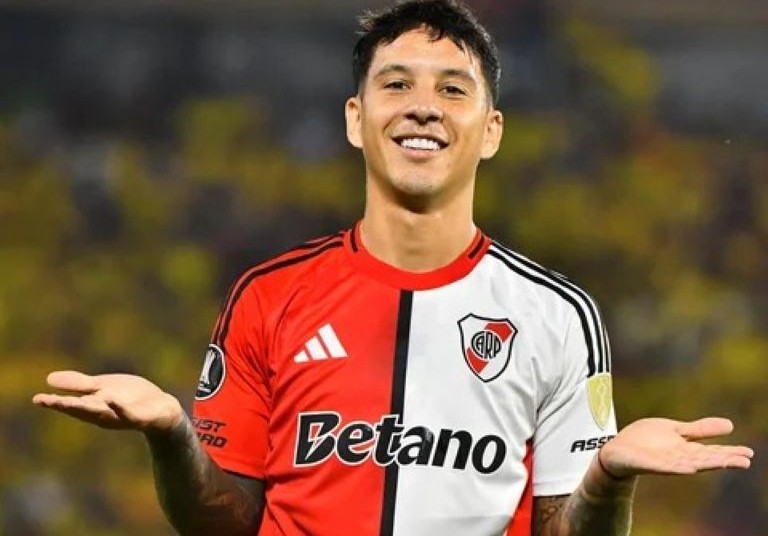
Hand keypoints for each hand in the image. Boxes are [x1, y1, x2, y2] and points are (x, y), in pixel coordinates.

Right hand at [32, 370, 183, 433]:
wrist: (161, 410)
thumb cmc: (130, 398)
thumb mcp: (103, 387)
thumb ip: (78, 385)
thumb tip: (48, 379)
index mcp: (94, 405)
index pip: (71, 403)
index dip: (55, 402)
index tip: (37, 399)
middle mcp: (104, 412)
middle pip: (82, 409)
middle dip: (64, 406)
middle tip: (44, 401)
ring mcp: (120, 415)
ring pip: (101, 412)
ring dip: (85, 408)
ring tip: (67, 402)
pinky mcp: (139, 417)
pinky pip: (128, 413)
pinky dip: (119, 408)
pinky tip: (111, 400)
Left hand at [599, 417, 753, 478]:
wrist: (617, 450)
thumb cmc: (646, 441)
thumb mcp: (676, 430)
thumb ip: (700, 429)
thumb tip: (730, 425)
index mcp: (686, 449)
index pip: (711, 451)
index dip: (729, 452)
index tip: (749, 454)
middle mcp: (678, 457)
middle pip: (704, 459)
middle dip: (723, 459)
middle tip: (745, 461)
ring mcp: (663, 461)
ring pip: (687, 463)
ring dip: (704, 463)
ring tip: (723, 463)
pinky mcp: (646, 464)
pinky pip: (662, 466)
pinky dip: (676, 466)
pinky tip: (689, 466)